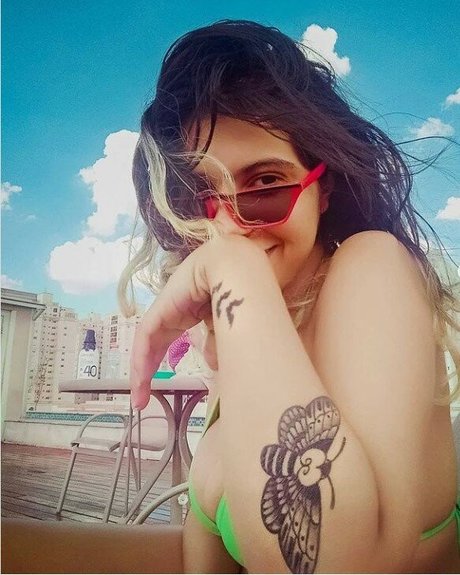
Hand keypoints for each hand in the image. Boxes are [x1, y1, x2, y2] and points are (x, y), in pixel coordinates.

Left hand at [130, 234, 264, 408]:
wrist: (237, 270)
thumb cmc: (241, 294)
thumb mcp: (228, 326)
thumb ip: (216, 342)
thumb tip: (211, 362)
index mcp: (193, 308)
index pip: (172, 337)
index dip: (164, 361)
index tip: (163, 386)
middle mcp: (176, 307)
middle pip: (157, 341)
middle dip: (148, 371)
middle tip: (142, 399)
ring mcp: (167, 305)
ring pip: (148, 342)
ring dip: (142, 370)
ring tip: (139, 398)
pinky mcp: (161, 307)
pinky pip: (147, 335)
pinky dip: (142, 358)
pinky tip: (141, 378)